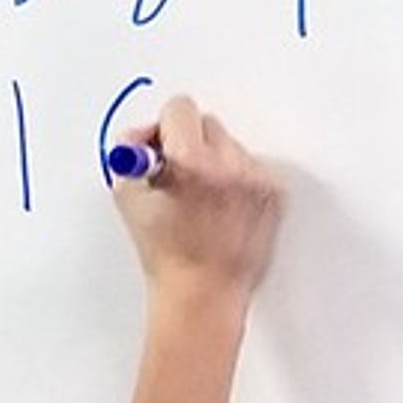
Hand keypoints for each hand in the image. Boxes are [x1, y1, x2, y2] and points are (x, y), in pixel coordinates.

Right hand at [108, 95, 283, 308]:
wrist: (204, 294)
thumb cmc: (165, 254)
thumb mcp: (128, 198)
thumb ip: (130, 153)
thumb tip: (143, 135)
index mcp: (192, 163)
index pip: (180, 108)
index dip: (164, 128)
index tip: (161, 148)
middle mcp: (230, 167)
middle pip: (208, 123)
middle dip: (189, 143)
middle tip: (177, 177)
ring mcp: (257, 181)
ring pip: (231, 146)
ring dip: (214, 162)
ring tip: (201, 201)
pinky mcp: (274, 195)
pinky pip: (251, 168)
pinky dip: (236, 182)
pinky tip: (222, 210)